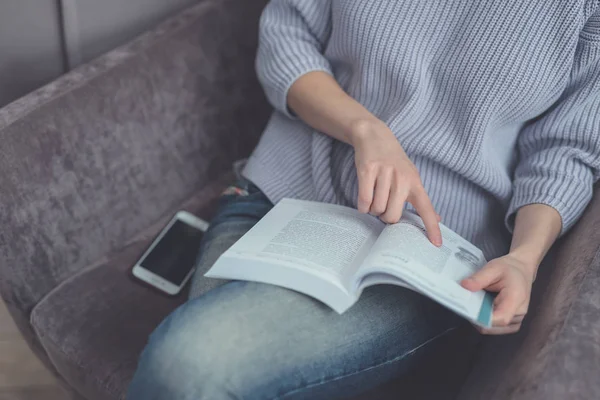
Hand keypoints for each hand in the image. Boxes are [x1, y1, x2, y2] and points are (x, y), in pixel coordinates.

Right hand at [351, 119, 441, 245]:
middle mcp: (402, 179)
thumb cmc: (394, 162)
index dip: (432, 227)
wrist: (375, 136)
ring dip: (373, 209)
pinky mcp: (367, 171)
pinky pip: (364, 201)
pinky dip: (363, 206)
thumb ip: (421, 199)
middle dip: (385, 217)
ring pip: (377, 209)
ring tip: (374, 198)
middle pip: (393, 216)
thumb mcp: (411, 176)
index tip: (436, 244)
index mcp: (415, 182)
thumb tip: (437, 218)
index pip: (426, 208)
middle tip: (384, 207)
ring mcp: (384, 174)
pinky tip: (365, 200)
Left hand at [461, 254, 534, 334]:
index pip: (500, 318)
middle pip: (495, 326)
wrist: (522, 270)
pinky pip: (497, 328)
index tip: (467, 310)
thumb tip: (464, 286)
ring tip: (474, 306)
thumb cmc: (509, 268)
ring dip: (481, 320)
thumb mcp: (493, 267)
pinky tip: (481, 310)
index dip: (482, 318)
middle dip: (478, 318)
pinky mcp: (513, 323)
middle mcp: (519, 313)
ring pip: (494, 329)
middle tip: (466, 305)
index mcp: (516, 299)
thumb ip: (479, 278)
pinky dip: (486, 321)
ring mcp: (517, 320)